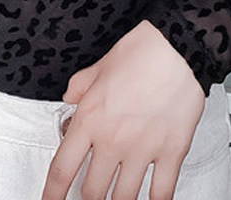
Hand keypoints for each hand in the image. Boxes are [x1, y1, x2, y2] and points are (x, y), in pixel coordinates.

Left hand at [40, 19, 205, 199]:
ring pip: (123, 199)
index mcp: (90, 119)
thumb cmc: (141, 51)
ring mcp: (142, 150)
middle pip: (91, 192)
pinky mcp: (171, 153)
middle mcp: (113, 140)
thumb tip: (70, 98)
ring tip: (115, 199)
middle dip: (87, 199)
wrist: (178, 47)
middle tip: (88, 196)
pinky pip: (161, 193)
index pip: (62, 169)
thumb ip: (79, 87)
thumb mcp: (98, 66)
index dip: (52, 194)